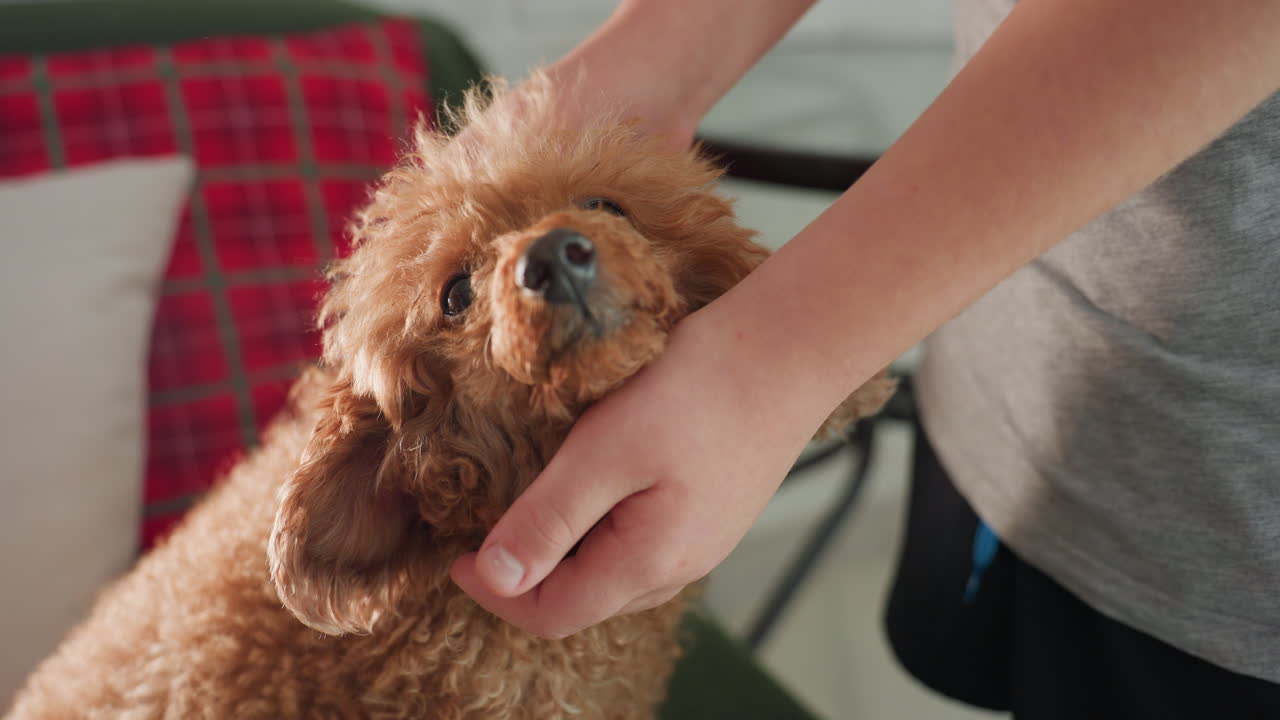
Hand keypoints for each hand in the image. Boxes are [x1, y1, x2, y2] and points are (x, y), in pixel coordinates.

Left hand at [449, 311, 822, 637]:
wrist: (784, 351)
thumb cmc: (700, 392)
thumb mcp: (604, 452)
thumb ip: (548, 519)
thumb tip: (496, 577)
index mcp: (648, 563)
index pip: (552, 615)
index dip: (495, 593)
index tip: (457, 553)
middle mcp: (678, 566)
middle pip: (582, 601)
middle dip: (527, 577)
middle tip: (486, 530)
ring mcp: (700, 542)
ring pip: (612, 573)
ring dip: (563, 553)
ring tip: (532, 506)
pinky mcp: (710, 512)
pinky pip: (639, 542)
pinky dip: (599, 529)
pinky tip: (590, 486)